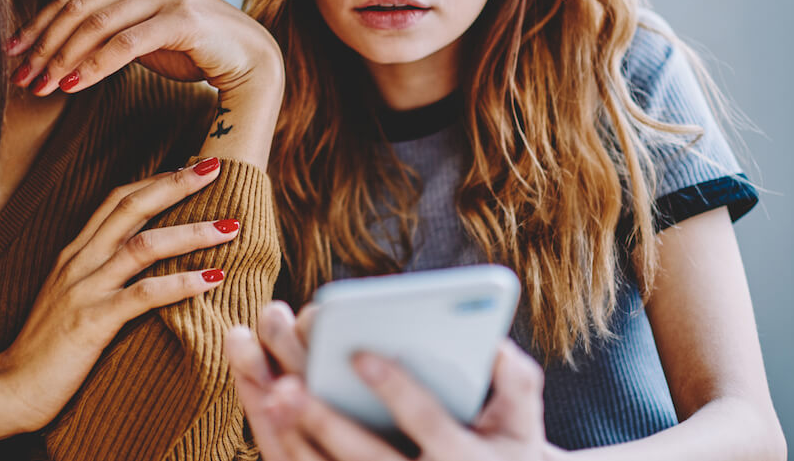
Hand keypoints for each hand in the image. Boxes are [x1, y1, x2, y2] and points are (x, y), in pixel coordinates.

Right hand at [0, 160, 239, 445]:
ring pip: (144, 246)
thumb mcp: (71, 297)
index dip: (155, 180)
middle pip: (132, 207)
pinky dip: (180, 283)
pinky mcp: (92, 322)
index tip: (191, 166)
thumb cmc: (46, 349)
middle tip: (215, 167)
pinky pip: (143, 295)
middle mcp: (79, 262)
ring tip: (229, 227)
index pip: (118, 200)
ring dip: (191, 232)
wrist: (9, 388)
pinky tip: (211, 278)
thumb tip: (143, 259)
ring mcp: (84, 290)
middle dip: (176, 184)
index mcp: (75, 253)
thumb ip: (100, 273)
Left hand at [6, 0, 281, 100]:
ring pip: (97, 25)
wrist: (251, 60)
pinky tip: (73, 86)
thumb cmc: (194, 50)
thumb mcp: (143, 35)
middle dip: (45, 46)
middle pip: (79, 9)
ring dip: (63, 59)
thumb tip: (56, 46)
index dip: (39, 26)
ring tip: (41, 87)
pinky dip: (94, 65)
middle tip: (21, 77)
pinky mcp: (183, 17)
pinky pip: (126, 43)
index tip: (14, 53)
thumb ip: (109, 29)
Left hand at [225, 304, 553, 460]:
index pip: (426, 423)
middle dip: (326, 422)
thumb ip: (517, 382)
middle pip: (367, 457)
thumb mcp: (523, 423)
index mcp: (463, 458)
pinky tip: (269, 414)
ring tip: (269, 393)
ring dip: (297, 438)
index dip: (396, 390)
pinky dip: (294, 451)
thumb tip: (493, 344)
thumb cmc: (508, 452)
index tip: (362, 355)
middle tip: (286, 385)